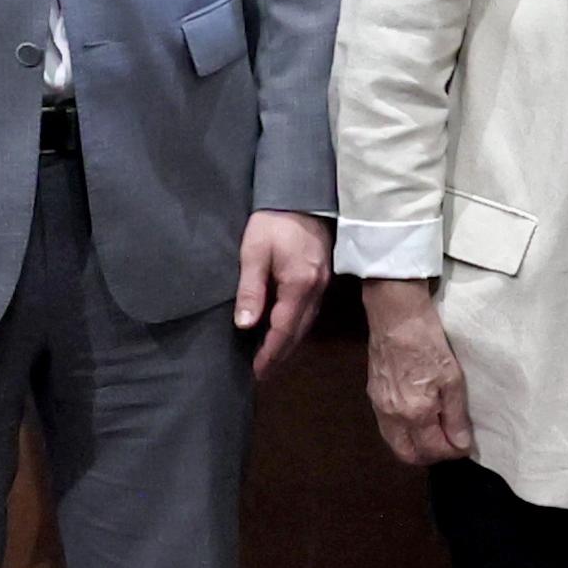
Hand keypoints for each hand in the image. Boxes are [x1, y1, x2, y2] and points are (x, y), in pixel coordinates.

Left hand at [237, 210, 332, 376]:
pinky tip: (285, 330)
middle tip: (262, 372)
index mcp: (299, 285)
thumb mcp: (254, 253)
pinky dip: (297, 326)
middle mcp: (316, 289)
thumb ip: (250, 290)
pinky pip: (310, 311)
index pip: (284, 329)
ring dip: (289, 343)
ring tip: (271, 357)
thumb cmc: (272, 222)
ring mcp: (323, 283)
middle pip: (299, 332)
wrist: (301, 194)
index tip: (257, 371)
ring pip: (307, 323)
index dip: (270, 353)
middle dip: (280, 354)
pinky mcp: (323, 276)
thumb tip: (244, 325)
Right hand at [360, 277, 475, 466]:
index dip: (453, 453)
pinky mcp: (373, 396)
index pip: (434, 450)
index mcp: (415, 413)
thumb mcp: (452, 378)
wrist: (396, 316)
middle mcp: (393, 417)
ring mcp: (379, 407)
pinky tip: (417, 422)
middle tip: (449, 447)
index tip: (465, 447)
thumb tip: (461, 444)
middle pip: (409, 456)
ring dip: (415, 448)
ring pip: (395, 444)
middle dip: (430, 457)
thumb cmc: (428, 342)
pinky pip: (387, 428)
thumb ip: (455, 416)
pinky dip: (403, 434)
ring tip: (435, 436)